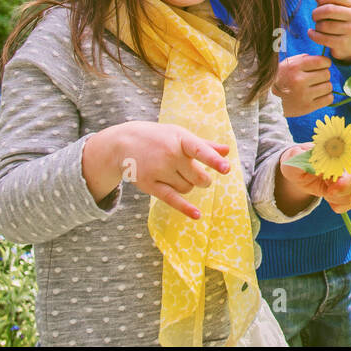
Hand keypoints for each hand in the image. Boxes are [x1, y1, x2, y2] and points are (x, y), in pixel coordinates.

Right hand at [92, 122, 231, 220]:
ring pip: (187, 188)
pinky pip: (172, 199)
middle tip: (198, 175)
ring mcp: (158, 170)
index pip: (200, 150)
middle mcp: (169, 154)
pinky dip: (185, 208)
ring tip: (176, 174)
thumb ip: (204, 145)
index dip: (213, 160)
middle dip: (203, 180)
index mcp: (180, 139)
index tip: (226, 168)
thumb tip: (227, 151)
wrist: (123, 143)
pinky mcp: (149, 184)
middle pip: (198, 177)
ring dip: (188, 186)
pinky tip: (197, 215)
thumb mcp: (180, 135)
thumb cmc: (158, 138)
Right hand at [274, 53, 334, 116]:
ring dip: (325, 86)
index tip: (323, 66)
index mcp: (294, 67)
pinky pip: (328, 99)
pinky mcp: (307, 107)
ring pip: (328, 86)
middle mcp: (299, 80)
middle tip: (316, 78)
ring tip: (317, 87)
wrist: (268, 101)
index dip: (325, 63)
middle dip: (324, 75)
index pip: (321, 61)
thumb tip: (322, 60)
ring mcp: (303, 95)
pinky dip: (326, 97)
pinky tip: (319, 95)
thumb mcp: (286, 64)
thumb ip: (303, 59)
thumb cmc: (280, 79)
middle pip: (326, 74)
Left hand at [278, 143, 350, 213]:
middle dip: (345, 189)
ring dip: (339, 198)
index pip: (348, 161)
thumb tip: (302, 157)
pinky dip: (340, 205)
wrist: (299, 171)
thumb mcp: (293, 157)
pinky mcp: (346, 191)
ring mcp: (348, 179)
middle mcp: (346, 166)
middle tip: (328, 193)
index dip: (342, 174)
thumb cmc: (298, 161)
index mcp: (335, 153)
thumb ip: (296, 156)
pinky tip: (329, 200)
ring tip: (325, 193)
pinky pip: (350, 202)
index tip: (327, 180)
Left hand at [310, 0, 350, 64]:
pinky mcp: (344, 43)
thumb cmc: (340, 21)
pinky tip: (311, 33)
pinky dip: (313, 35)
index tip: (319, 3)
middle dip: (316, 13)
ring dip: (316, 25)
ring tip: (317, 26)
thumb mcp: (336, 8)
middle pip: (329, 10)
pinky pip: (323, 38)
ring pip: (325, 25)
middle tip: (314, 16)